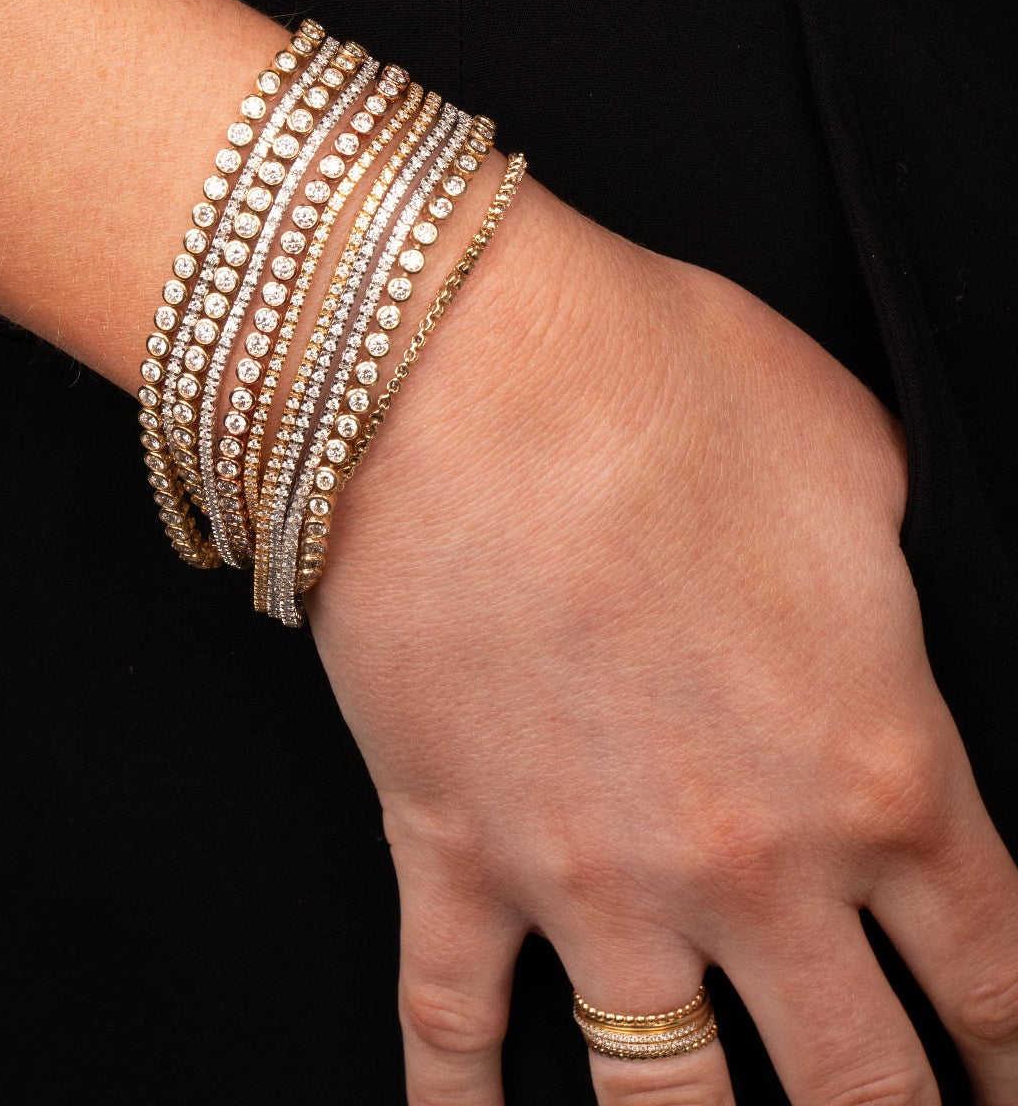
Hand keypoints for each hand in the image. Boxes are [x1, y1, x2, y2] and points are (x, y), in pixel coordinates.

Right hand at [306, 173, 1017, 1103]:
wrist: (451, 377)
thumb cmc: (645, 387)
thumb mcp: (846, 457)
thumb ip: (882, 579)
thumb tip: (864, 609)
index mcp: (871, 764)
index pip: (994, 972)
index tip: (1014, 1077)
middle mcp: (742, 860)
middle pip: (859, 1085)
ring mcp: (587, 879)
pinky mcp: (450, 853)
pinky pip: (455, 1030)